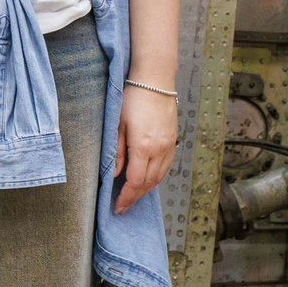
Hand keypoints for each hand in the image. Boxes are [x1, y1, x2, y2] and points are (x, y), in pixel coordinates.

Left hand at [114, 83, 178, 212]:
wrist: (155, 80)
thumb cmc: (133, 97)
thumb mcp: (117, 124)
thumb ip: (117, 152)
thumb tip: (114, 174)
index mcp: (143, 147)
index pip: (135, 182)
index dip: (126, 197)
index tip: (118, 206)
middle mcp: (159, 149)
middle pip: (148, 183)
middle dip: (135, 197)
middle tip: (123, 205)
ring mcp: (169, 145)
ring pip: (159, 177)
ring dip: (146, 189)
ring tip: (133, 194)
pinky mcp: (173, 140)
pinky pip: (166, 166)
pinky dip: (156, 177)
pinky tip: (147, 178)